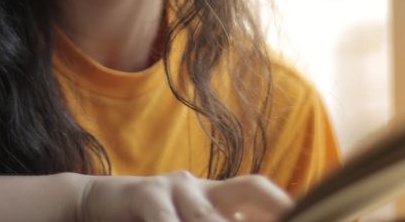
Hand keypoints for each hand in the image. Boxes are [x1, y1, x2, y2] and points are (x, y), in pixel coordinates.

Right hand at [78, 171, 291, 221]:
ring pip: (209, 218)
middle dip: (277, 208)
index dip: (286, 207)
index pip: (260, 194)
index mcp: (214, 196)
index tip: (314, 217)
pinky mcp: (144, 196)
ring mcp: (173, 188)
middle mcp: (200, 186)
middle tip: (294, 221)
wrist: (91, 204)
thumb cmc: (147, 221)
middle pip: (250, 188)